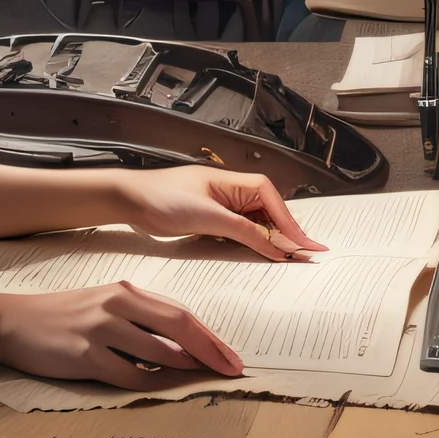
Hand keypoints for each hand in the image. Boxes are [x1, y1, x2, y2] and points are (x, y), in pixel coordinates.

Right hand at [0, 280, 243, 388]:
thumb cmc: (63, 316)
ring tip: (203, 381)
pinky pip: (128, 375)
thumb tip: (179, 343)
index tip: (231, 356)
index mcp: (125, 292)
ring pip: (158, 352)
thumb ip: (138, 318)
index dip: (209, 336)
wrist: (14, 321)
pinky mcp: (85, 355)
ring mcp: (100, 330)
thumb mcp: (103, 305)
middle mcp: (116, 306)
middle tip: (233, 370)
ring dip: (185, 369)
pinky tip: (160, 388)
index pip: (179, 313)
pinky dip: (149, 384)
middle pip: (178, 326)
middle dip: (210, 350)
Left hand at [119, 166, 327, 259]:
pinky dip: (253, 242)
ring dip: (272, 238)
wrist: (130, 200)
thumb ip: (244, 231)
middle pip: (269, 211)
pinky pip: (240, 230)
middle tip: (308, 254)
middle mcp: (231, 191)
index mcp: (233, 181)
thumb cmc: (162, 198)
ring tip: (292, 256)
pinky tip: (262, 253)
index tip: (305, 245)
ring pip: (256, 222)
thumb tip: (275, 245)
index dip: (290, 223)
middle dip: (287, 232)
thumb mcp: (208, 217)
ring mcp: (221, 205)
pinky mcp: (211, 219)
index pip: (272, 200)